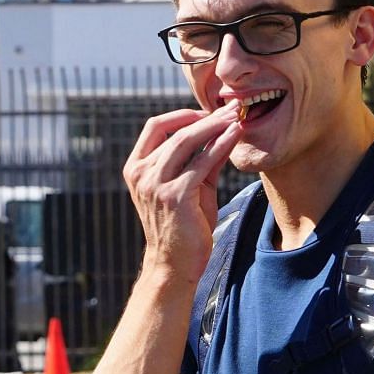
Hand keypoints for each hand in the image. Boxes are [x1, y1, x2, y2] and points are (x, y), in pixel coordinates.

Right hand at [120, 104, 244, 285]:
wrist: (174, 264)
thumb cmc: (181, 227)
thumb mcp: (187, 187)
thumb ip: (198, 161)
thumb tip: (222, 132)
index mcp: (136, 168)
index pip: (155, 127)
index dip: (181, 115)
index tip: (207, 113)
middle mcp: (141, 174)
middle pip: (175, 131)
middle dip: (207, 117)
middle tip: (232, 108)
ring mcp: (156, 185)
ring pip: (188, 141)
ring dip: (216, 125)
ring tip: (237, 117)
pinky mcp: (176, 196)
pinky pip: (202, 161)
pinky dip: (221, 145)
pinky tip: (235, 135)